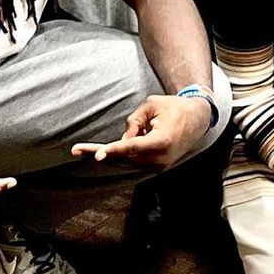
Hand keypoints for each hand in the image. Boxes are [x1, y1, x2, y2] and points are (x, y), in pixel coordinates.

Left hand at [69, 93, 211, 169]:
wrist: (197, 120)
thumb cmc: (173, 108)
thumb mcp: (151, 105)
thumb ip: (133, 121)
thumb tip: (123, 140)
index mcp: (161, 142)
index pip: (132, 147)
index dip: (114, 150)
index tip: (98, 155)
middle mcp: (159, 159)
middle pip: (124, 157)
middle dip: (103, 152)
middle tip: (76, 150)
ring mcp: (158, 166)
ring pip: (127, 159)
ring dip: (119, 148)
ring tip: (138, 129)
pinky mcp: (156, 168)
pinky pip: (134, 160)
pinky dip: (127, 150)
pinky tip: (144, 134)